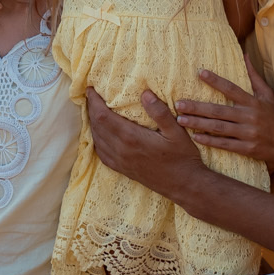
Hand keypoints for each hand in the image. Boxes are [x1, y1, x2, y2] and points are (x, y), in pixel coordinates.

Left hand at [86, 86, 205, 191]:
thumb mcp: (177, 132)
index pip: (102, 116)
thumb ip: (160, 112)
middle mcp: (121, 150)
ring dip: (93, 123)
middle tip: (92, 95)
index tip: (90, 88)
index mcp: (132, 138)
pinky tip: (100, 133)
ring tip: (95, 110)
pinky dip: (97, 139)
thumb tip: (145, 93)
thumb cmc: (182, 157)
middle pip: (96, 125)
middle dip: (91, 108)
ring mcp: (120, 161)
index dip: (93, 101)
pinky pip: (101, 153)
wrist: (183, 185)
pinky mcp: (122, 169)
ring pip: (96, 139)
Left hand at [175, 53, 273, 170]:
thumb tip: (244, 55)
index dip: (216, 81)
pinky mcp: (247, 148)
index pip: (232, 89)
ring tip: (181, 120)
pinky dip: (210, 141)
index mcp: (253, 102)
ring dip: (198, 123)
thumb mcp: (268, 96)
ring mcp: (248, 133)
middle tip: (178, 104)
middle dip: (197, 107)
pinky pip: (225, 144)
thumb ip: (254, 77)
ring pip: (219, 127)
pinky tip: (195, 137)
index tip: (200, 73)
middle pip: (219, 110)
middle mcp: (249, 117)